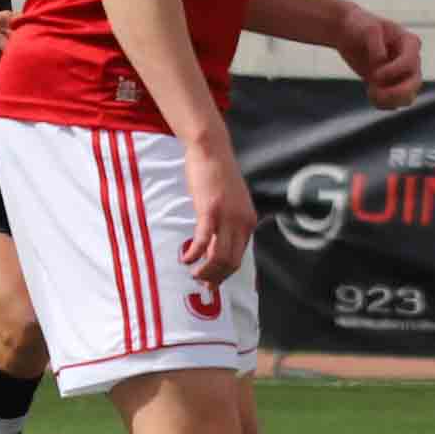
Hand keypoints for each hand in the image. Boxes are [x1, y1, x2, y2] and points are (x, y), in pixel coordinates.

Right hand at [182, 125, 255, 281]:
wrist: (212, 150)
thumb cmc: (218, 176)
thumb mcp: (232, 202)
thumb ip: (230, 222)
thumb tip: (219, 242)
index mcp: (248, 221)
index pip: (239, 257)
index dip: (225, 273)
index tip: (212, 281)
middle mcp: (242, 222)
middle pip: (231, 262)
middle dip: (215, 277)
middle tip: (201, 283)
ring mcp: (227, 216)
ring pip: (219, 257)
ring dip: (204, 270)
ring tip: (192, 272)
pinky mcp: (210, 210)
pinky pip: (203, 240)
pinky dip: (194, 254)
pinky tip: (186, 258)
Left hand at [337, 9, 424, 110]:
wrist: (348, 33)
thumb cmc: (359, 25)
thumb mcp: (367, 28)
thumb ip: (375, 43)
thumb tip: (381, 61)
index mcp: (410, 42)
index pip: (410, 62)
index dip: (394, 71)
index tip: (374, 74)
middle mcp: (411, 60)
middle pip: (415, 84)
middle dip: (396, 93)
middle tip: (375, 94)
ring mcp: (403, 74)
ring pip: (408, 97)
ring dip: (390, 101)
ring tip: (371, 94)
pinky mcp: (391, 84)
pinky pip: (395, 103)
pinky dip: (383, 104)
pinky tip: (370, 94)